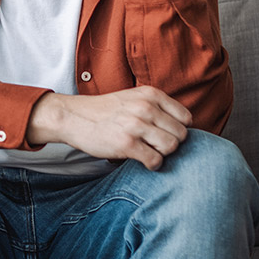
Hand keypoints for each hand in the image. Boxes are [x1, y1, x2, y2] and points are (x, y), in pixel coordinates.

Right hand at [25, 87, 192, 170]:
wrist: (73, 117)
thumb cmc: (106, 111)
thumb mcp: (133, 98)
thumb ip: (157, 107)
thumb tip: (184, 128)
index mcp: (150, 94)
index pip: (185, 118)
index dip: (178, 129)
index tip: (166, 135)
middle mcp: (145, 107)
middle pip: (181, 134)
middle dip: (171, 143)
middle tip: (156, 146)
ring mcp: (136, 125)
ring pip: (171, 147)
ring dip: (163, 154)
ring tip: (150, 152)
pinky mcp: (126, 144)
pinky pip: (155, 160)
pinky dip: (152, 164)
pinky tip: (142, 160)